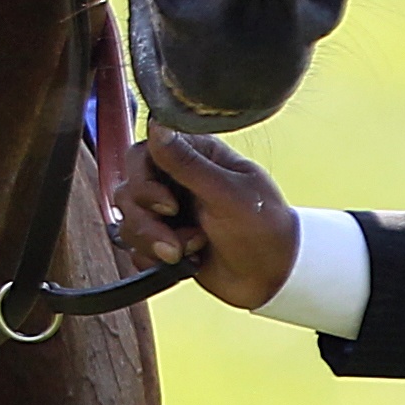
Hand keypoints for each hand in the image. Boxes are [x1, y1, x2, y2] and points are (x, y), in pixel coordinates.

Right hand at [109, 132, 302, 311]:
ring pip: (129, 220)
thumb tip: (157, 126)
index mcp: (194, 156)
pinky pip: (135, 248)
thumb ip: (187, 163)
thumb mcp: (227, 194)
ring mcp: (169, 213)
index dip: (145, 182)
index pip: (143, 154)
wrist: (275, 278)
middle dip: (147, 221)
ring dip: (152, 242)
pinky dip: (152, 259)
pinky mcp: (165, 240)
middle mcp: (176, 180)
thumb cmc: (264, 228)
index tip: (168, 205)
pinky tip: (183, 262)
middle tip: (176, 240)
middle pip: (130, 190)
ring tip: (186, 252)